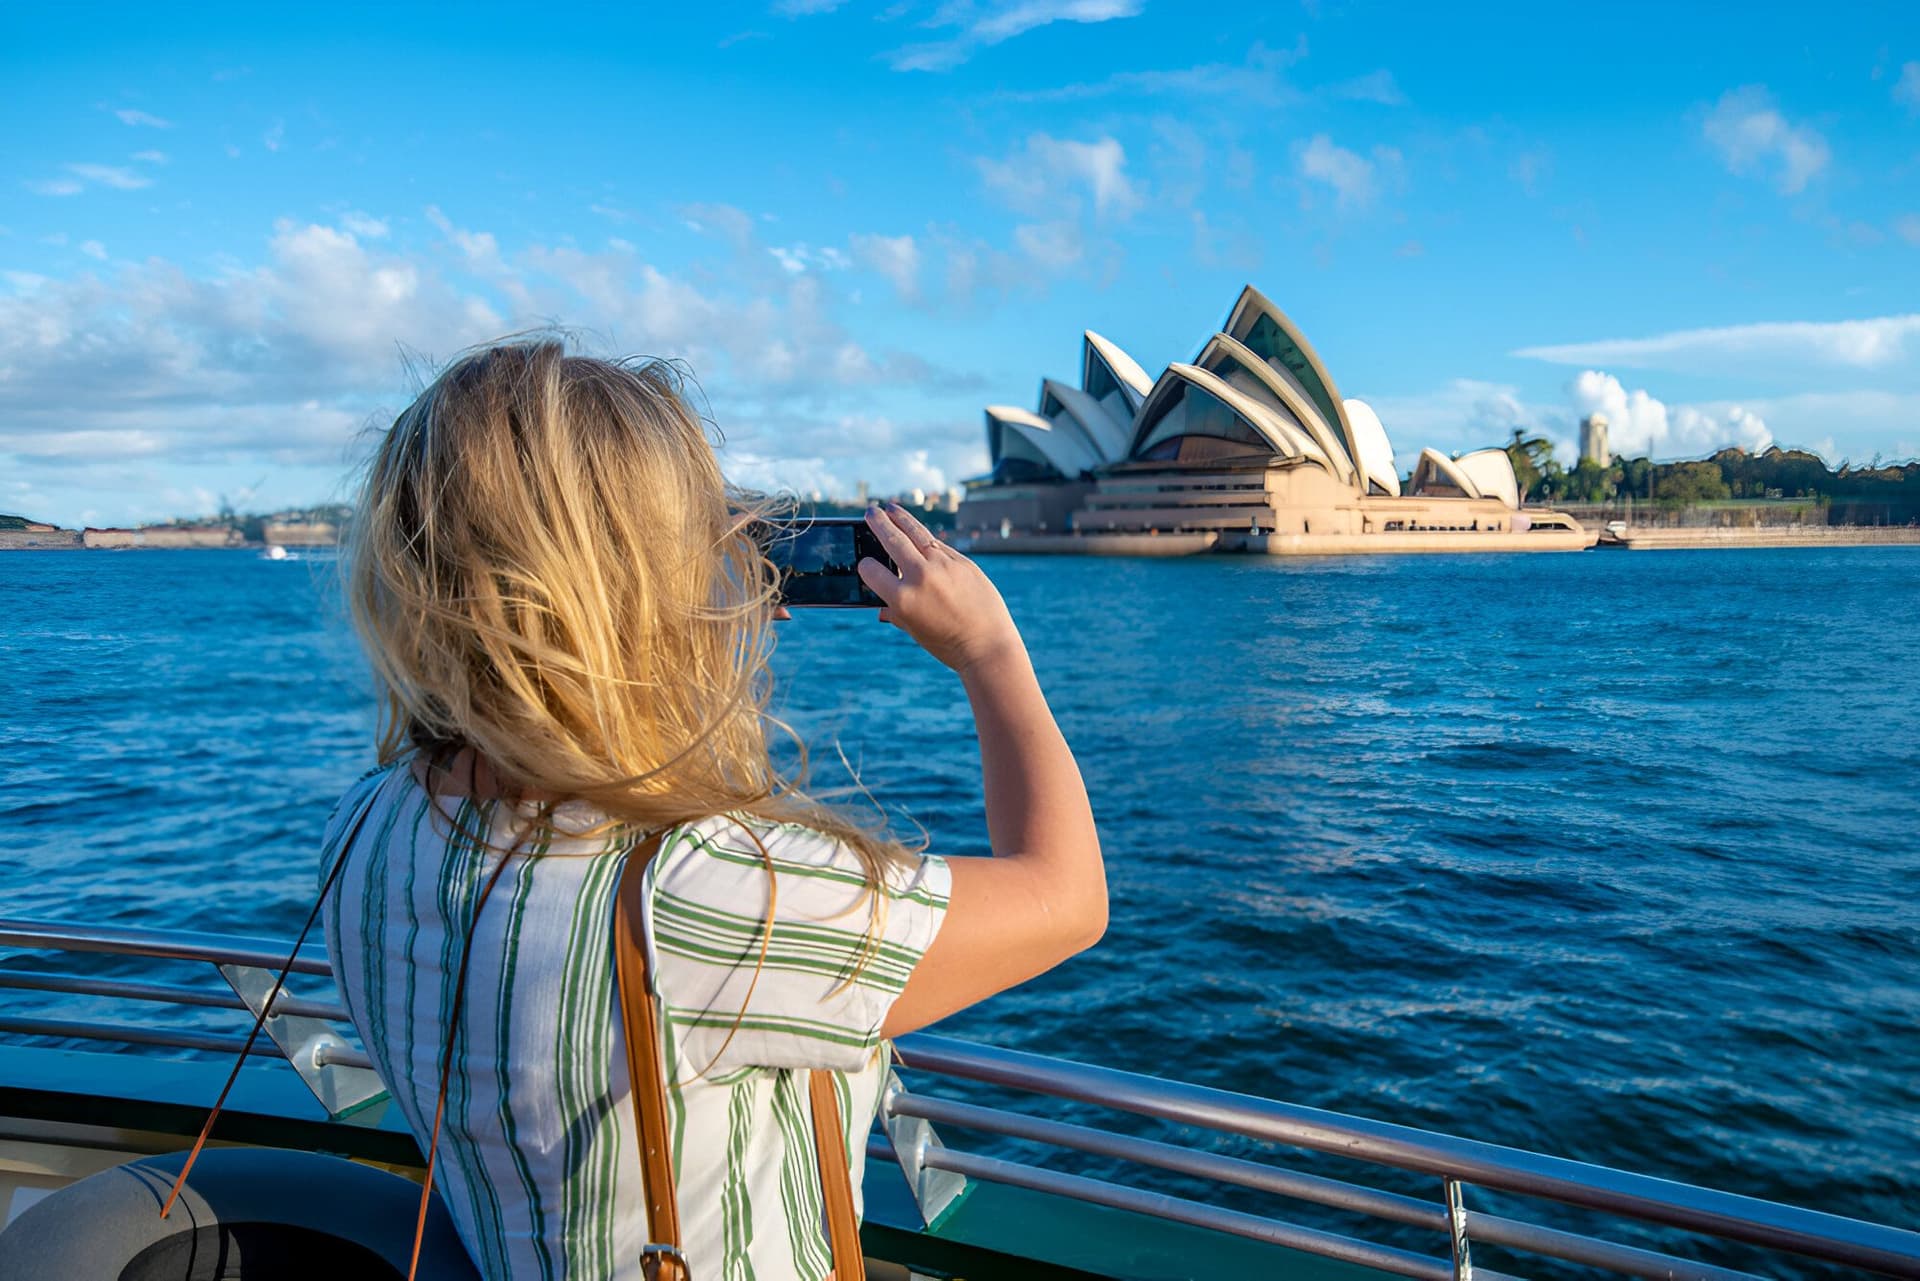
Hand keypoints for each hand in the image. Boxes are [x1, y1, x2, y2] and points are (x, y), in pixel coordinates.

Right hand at [859, 504, 1025, 676]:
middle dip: (878, 523)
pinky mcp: (963, 562)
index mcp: (902, 600)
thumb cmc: (948, 645)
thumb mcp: (915, 631)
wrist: (988, 646)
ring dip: (901, 519)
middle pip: (893, 541)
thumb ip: (896, 613)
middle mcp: (921, 577)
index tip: (865, 563)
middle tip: (870, 511)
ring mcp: (944, 566)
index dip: (865, 566)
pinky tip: (917, 532)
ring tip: (890, 508)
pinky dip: (925, 538)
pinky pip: (938, 545)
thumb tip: (880, 607)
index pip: (871, 570)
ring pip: (917, 534)